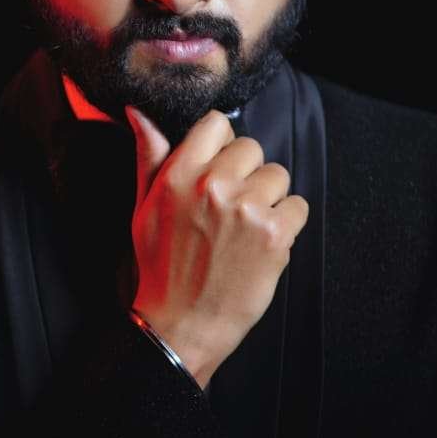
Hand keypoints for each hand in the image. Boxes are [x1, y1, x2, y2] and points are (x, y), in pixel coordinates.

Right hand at [124, 105, 308, 389]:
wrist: (182, 326)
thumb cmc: (161, 268)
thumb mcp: (144, 208)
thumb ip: (149, 157)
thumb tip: (139, 112)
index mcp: (179, 175)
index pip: (217, 124)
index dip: (222, 144)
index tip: (218, 167)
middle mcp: (214, 186)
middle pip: (252, 148)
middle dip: (246, 174)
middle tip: (229, 209)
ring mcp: (247, 209)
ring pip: (278, 176)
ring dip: (268, 198)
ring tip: (245, 229)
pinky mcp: (274, 235)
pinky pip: (297, 207)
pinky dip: (286, 224)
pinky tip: (261, 244)